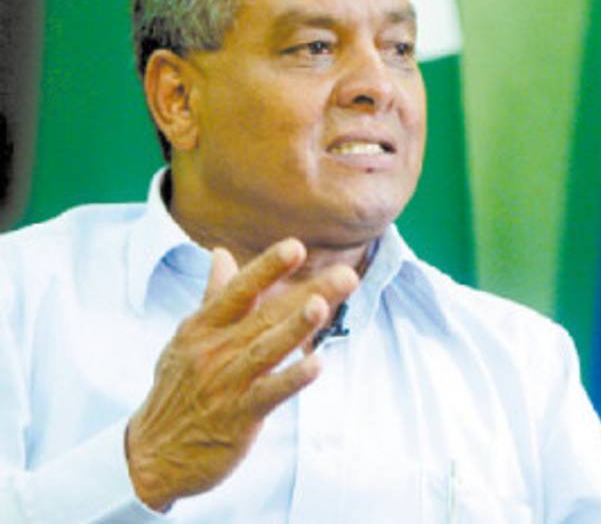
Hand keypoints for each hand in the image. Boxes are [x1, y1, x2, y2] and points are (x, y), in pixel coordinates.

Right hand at [125, 239, 357, 510]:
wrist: (151, 456)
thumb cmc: (177, 391)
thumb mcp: (186, 340)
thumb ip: (212, 297)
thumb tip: (222, 255)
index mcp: (201, 328)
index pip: (239, 292)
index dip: (267, 268)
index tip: (296, 246)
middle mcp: (213, 351)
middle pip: (265, 317)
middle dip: (307, 294)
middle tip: (346, 276)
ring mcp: (225, 384)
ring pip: (265, 351)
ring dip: (294, 329)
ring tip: (321, 307)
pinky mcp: (237, 417)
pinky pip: (269, 394)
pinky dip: (292, 379)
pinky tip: (317, 365)